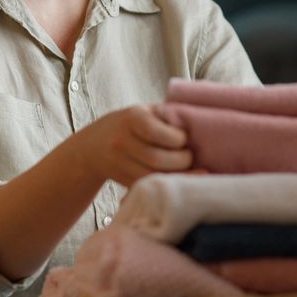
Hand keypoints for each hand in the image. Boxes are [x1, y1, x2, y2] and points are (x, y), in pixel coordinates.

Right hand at [74, 104, 192, 186]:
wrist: (94, 146)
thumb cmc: (132, 124)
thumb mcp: (146, 111)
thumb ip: (169, 115)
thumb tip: (202, 122)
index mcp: (131, 118)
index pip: (155, 131)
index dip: (177, 138)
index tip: (184, 139)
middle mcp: (121, 141)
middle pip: (156, 158)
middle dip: (181, 161)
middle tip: (190, 157)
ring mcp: (119, 163)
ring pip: (152, 176)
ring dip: (177, 176)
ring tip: (190, 171)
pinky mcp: (122, 181)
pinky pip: (148, 185)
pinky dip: (166, 184)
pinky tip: (179, 181)